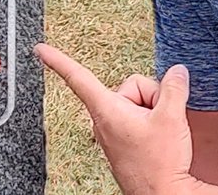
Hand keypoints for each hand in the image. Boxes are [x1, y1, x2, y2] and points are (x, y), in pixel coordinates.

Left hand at [36, 42, 198, 194]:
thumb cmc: (160, 166)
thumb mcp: (172, 118)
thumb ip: (174, 88)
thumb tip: (176, 72)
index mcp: (107, 110)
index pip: (78, 78)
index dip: (58, 60)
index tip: (40, 50)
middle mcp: (105, 120)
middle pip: (130, 86)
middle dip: (151, 97)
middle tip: (158, 120)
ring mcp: (113, 131)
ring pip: (136, 102)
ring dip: (152, 111)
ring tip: (158, 133)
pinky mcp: (122, 140)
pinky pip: (137, 117)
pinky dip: (150, 121)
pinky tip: (157, 137)